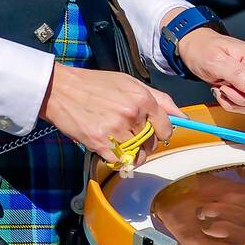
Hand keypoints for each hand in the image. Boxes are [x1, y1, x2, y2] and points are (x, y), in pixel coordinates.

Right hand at [40, 64, 178, 163]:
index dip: (163, 133)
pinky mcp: (100, 144)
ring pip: (137, 154)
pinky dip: (116, 157)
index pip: (166, 127)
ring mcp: (116, 131)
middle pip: (152, 143)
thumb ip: (159, 99)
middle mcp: (131, 115)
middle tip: (131, 133)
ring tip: (119, 139)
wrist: (61, 90)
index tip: (157, 133)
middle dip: (146, 142)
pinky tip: (108, 144)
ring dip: (131, 152)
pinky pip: (119, 161)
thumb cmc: (95, 84)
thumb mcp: (130, 83)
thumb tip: (183, 116)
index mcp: (141, 99)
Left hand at [176, 27, 244, 118]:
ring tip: (222, 89)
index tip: (226, 89)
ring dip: (235, 103)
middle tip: (222, 88)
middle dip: (238, 101)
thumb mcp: (215, 61)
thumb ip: (237, 74)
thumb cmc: (205, 50)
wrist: (199, 49)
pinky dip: (236, 104)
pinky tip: (227, 93)